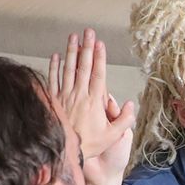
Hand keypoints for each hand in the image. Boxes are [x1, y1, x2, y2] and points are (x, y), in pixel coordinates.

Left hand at [48, 29, 135, 184]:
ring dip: (71, 51)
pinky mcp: (54, 100)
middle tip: (88, 31)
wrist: (65, 153)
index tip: (100, 43)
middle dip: (87, 47)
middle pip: (83, 66)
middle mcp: (79, 95)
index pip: (98, 74)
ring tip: (73, 36)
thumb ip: (124, 120)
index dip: (99, 57)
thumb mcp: (113, 137)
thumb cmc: (90, 146)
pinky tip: (57, 56)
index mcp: (94, 101)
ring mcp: (65, 96)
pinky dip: (54, 67)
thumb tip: (131, 104)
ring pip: (68, 69)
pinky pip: (53, 79)